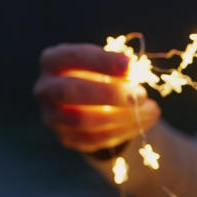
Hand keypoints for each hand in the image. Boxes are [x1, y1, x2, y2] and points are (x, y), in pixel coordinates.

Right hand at [34, 43, 160, 151]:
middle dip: (108, 93)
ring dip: (122, 116)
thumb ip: (118, 67)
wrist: (90, 102)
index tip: (130, 66)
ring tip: (151, 109)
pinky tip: (144, 121)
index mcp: (53, 61)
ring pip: (83, 120)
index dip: (102, 61)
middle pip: (69, 91)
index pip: (73, 57)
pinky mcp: (66, 138)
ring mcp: (52, 117)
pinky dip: (123, 131)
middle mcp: (45, 89)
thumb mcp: (106, 65)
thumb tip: (135, 73)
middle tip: (140, 94)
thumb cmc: (100, 74)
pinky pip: (94, 139)